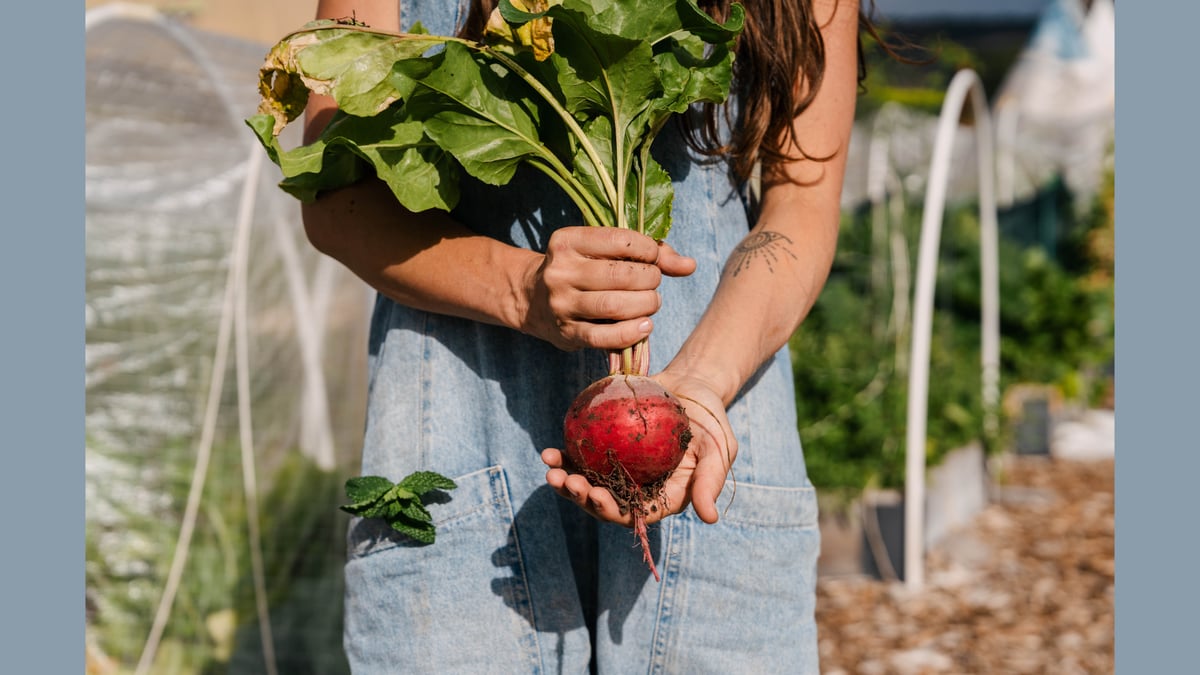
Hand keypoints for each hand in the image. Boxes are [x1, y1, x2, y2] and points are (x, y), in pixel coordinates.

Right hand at [520, 227, 694, 350]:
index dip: (649, 250)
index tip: (654, 258)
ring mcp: (561, 304)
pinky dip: (631, 333)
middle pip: (621, 275)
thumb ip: (649, 253)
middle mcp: (560, 271)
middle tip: (653, 283)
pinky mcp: (566, 333)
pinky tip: (644, 326)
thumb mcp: (603, 251)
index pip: (621, 241)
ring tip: (651, 303)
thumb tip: (690, 265)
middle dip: (650, 280)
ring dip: (645, 305)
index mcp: (567, 241)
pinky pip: (604, 338)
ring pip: (615, 306)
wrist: (531, 298)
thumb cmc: (581, 269)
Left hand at [542, 370, 736, 525]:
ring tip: (550, 468)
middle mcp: (638, 488)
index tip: (594, 496)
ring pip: (589, 482)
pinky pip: (584, 457)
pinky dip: (567, 457)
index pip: (633, 514)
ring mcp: (621, 469)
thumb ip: (710, 482)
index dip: (611, 510)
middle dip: (580, 496)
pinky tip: (551, 451)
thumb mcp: (718, 450)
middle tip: (563, 480)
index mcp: (662, 498)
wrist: (694, 385)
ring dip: (566, 481)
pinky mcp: (608, 447)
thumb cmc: (711, 420)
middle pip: (604, 502)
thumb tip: (710, 519)